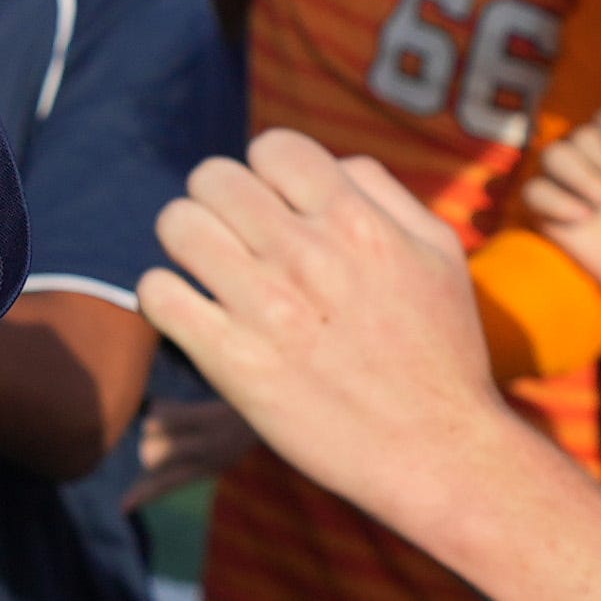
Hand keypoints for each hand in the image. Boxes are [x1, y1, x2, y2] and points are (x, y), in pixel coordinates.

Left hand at [139, 132, 545, 547]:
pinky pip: (158, 294)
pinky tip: (194, 314)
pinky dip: (165, 297)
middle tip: (236, 239)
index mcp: (357, 222)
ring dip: (187, 243)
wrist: (439, 453)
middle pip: (213, 178)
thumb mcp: (438, 252)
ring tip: (210, 272)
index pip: (273, 147)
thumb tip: (325, 163)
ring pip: (177, 225)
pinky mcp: (233, 363)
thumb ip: (382, 192)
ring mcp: (266, 308)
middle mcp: (308, 255)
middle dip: (219, 201)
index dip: (268, 172)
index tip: (277, 207)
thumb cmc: (442, 352)